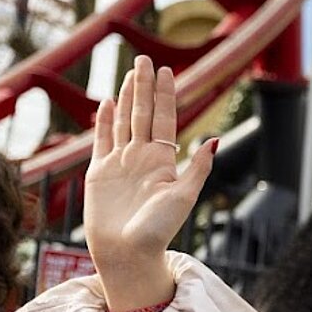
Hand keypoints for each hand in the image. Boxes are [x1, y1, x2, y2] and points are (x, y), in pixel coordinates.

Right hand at [83, 56, 215, 311]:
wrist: (127, 252)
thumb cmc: (158, 230)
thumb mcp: (183, 197)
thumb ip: (197, 169)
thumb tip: (213, 141)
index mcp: (163, 161)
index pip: (164, 119)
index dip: (165, 95)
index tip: (166, 70)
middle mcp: (142, 158)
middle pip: (143, 114)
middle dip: (144, 87)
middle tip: (144, 59)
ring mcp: (120, 163)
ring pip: (123, 122)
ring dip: (126, 98)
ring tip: (129, 73)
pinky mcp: (98, 172)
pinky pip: (101, 140)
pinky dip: (103, 121)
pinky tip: (106, 102)